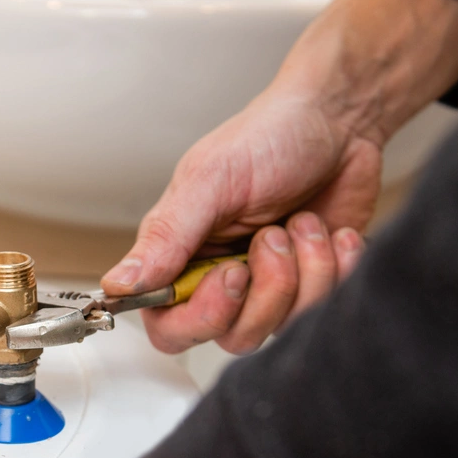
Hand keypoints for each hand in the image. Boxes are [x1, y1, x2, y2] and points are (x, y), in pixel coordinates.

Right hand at [103, 89, 373, 354]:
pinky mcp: (312, 287)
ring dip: (306, 271)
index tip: (233, 274)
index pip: (171, 326)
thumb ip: (165, 237)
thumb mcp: (210, 180)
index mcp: (181, 256)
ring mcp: (269, 287)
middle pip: (233, 336)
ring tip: (304, 224)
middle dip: (267, 289)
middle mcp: (221, 279)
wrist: (339, 121)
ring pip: (282, 326)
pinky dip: (337, 269)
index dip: (203, 316)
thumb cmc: (269, 138)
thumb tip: (117, 284)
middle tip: (274, 234)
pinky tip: (332, 233)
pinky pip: (324, 312)